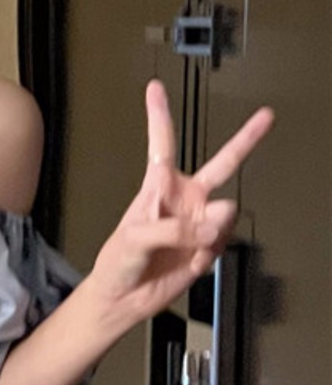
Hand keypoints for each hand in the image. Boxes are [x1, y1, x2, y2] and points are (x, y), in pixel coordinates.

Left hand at [87, 79, 274, 327]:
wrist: (124, 296)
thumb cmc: (119, 261)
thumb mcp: (135, 237)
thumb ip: (173, 228)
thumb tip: (211, 226)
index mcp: (159, 186)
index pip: (161, 144)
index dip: (158, 115)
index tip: (154, 88)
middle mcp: (185, 198)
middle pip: (221, 163)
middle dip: (246, 139)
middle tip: (266, 116)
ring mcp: (200, 221)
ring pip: (225, 213)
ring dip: (207, 231)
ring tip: (187, 245)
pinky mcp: (210, 245)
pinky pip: (221, 243)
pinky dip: (206, 255)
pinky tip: (188, 261)